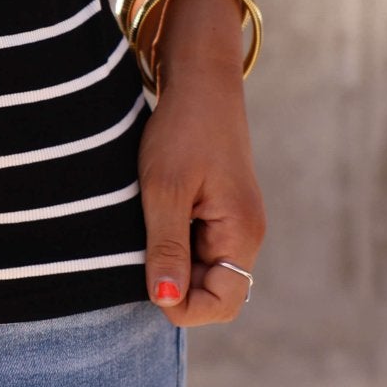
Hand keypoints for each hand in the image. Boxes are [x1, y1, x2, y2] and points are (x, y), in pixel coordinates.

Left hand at [137, 64, 266, 325]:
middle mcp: (246, 235)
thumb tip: (166, 300)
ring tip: (146, 224)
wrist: (200, 82)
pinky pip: (196, 248)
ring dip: (169, 260)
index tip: (143, 274)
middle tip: (140, 247)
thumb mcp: (164, 190)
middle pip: (211, 292)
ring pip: (200, 270)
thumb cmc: (182, 130)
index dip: (180, 304)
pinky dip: (171, 242)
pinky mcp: (219, 212)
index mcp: (242, 234)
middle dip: (174, 283)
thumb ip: (166, 247)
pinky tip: (152, 216)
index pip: (220, 304)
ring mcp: (233, 224)